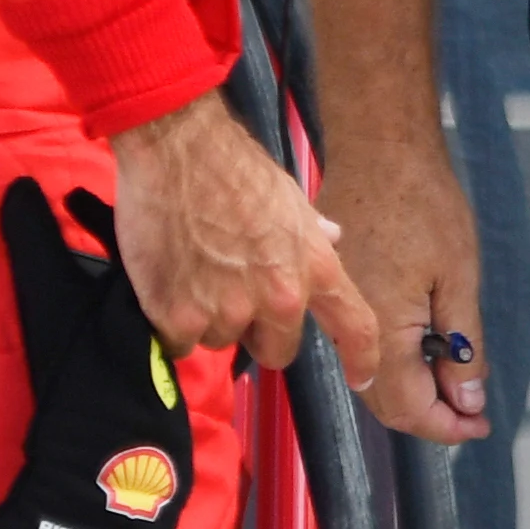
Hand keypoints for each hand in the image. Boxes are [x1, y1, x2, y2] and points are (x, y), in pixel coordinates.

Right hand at [103, 94, 384, 393]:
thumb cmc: (235, 167)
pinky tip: (167, 285)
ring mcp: (227, 311)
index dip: (362, 360)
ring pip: (222, 341)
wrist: (178, 149)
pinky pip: (179, 341)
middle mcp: (279, 299)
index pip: (356, 327)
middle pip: (278, 351)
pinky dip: (172, 323)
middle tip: (234, 297)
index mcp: (316, 269)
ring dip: (210, 320)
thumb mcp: (291, 199)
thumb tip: (332, 238)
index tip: (361, 379)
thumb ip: (311, 233)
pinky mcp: (178, 316)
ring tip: (194, 273)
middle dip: (259, 333)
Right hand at [322, 118, 487, 441]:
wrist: (378, 148)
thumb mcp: (460, 279)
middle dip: (430, 415)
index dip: (445, 427)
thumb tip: (467, 402)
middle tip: (473, 411)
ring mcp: (334, 308)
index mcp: (378, 328)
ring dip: (411, 390)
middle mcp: (347, 326)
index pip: (406, 407)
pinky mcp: (333, 290)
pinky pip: (360, 344)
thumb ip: (461, 347)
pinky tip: (424, 349)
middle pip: (383, 400)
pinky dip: (393, 361)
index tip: (479, 425)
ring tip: (456, 384)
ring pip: (370, 375)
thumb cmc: (424, 204)